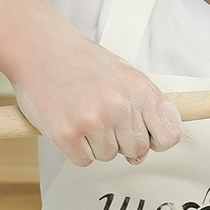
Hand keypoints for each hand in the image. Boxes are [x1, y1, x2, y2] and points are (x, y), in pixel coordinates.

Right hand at [10, 32, 182, 166]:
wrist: (40, 48)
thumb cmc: (81, 62)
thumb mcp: (124, 74)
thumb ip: (142, 107)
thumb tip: (150, 146)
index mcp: (140, 89)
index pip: (168, 136)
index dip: (155, 141)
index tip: (143, 136)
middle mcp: (120, 105)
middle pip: (137, 150)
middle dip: (121, 141)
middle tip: (102, 118)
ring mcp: (93, 120)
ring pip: (108, 155)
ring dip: (95, 143)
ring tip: (82, 114)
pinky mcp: (67, 134)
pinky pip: (83, 161)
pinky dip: (75, 149)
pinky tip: (69, 124)